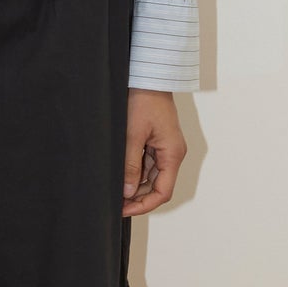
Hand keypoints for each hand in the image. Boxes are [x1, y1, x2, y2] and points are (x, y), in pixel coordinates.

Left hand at [123, 90, 186, 214]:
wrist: (148, 77)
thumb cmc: (143, 101)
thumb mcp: (132, 135)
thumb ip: (130, 165)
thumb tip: (127, 191)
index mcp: (172, 154)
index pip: (162, 192)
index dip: (144, 205)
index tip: (124, 209)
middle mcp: (172, 154)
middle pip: (158, 187)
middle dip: (138, 197)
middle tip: (116, 202)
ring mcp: (165, 148)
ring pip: (152, 177)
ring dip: (135, 185)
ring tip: (115, 190)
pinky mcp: (157, 142)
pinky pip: (148, 164)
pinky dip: (135, 172)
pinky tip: (120, 175)